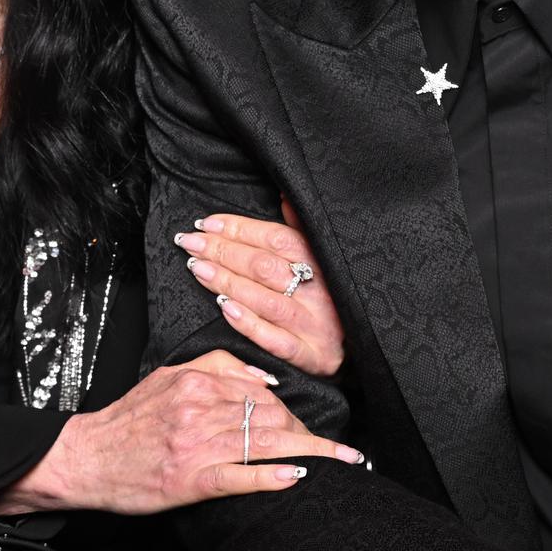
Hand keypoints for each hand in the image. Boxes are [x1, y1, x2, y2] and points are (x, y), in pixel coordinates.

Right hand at [0, 349, 361, 514]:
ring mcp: (198, 445)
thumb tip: (265, 379)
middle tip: (336, 451)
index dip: (295, 410)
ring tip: (340, 462)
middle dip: (311, 433)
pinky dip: (273, 476)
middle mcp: (200, 409)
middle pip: (273, 416)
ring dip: (311, 452)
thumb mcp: (167, 378)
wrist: (87, 459)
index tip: (315, 426)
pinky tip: (297, 477)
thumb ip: (215, 370)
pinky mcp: (192, 478)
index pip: (262, 392)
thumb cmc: (128, 423)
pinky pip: (243, 476)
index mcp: (196, 382)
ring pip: (267, 442)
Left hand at [172, 202, 343, 376]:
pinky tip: (223, 307)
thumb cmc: (331, 296)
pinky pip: (275, 340)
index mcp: (322, 262)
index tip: (207, 224)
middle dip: (222, 251)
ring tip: (197, 268)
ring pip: (266, 300)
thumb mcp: (323, 259)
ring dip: (227, 282)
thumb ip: (300, 229)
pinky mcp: (311, 356)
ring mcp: (315, 325)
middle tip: (190, 242)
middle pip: (264, 266)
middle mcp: (320, 292)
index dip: (238, 229)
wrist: (361, 344)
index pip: (276, 238)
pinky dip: (247, 323)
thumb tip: (283, 195)